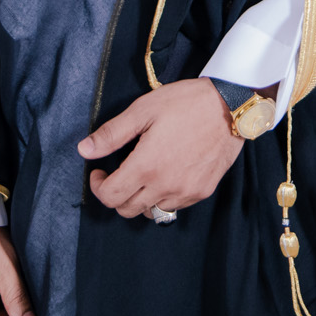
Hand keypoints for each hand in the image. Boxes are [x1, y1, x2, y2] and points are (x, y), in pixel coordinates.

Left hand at [77, 78, 244, 217]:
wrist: (230, 106)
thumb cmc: (186, 103)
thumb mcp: (143, 110)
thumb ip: (111, 134)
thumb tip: (85, 150)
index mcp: (146, 166)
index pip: (110, 196)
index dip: (97, 187)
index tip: (99, 172)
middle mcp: (165, 186)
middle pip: (127, 210)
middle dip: (116, 195)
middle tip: (117, 174)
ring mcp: (186, 192)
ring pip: (151, 212)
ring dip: (140, 200)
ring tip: (142, 176)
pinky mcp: (202, 191)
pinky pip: (174, 207)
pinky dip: (163, 198)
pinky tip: (165, 176)